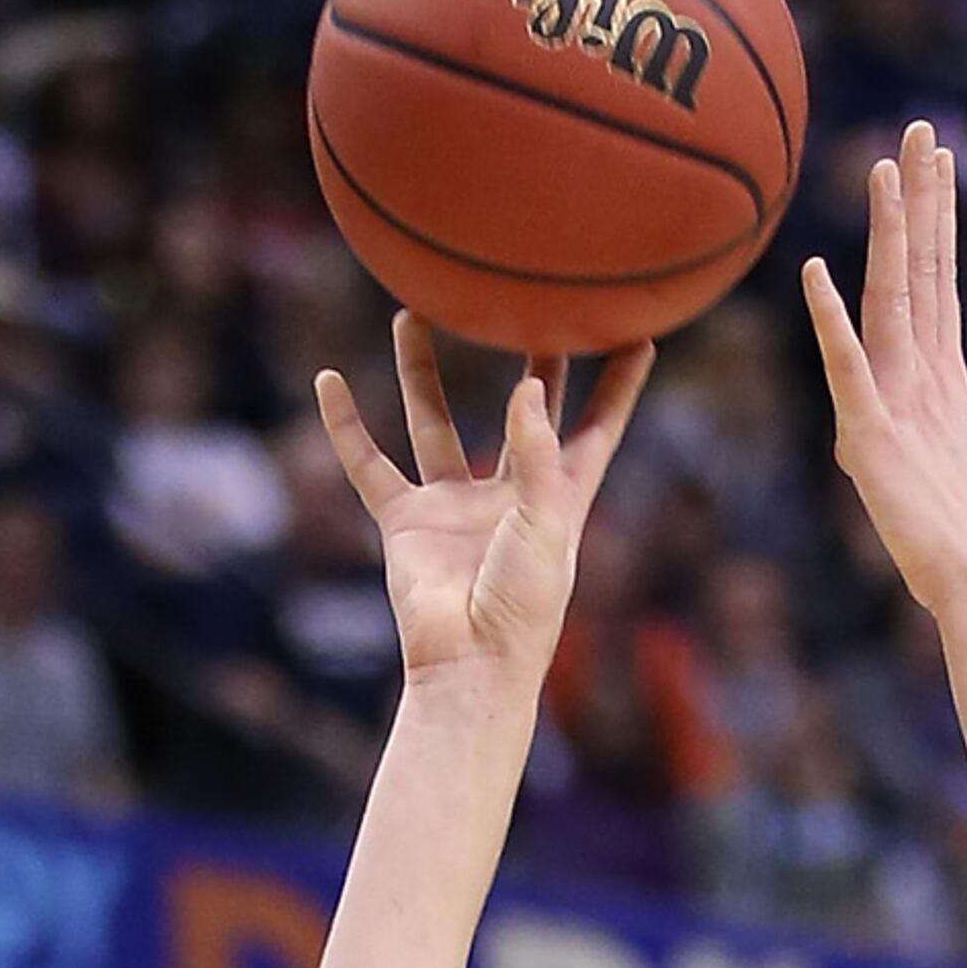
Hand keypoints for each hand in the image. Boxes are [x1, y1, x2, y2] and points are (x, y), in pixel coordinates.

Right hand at [312, 319, 651, 702]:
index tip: (638, 330)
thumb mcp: (544, 524)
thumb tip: (526, 388)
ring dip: (420, 371)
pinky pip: (370, 466)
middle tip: (526, 298)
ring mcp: (454, 506)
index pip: (597, 428)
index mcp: (559, 498)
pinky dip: (346, 428)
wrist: (468, 669)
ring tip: (413, 311)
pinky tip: (328, 382)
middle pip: (519, 411)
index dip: (618, 384)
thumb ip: (536, 453)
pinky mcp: (406, 523)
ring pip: (432, 421)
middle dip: (526, 358)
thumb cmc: (522, 610)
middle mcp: (508, 494)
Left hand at [803, 123, 966, 625]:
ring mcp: (904, 402)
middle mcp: (926, 379)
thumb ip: (910, 447)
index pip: (934, 284)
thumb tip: (884, 441)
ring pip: (896, 297)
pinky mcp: (874, 438)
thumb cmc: (966, 556)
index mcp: (940, 384)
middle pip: (924, 270)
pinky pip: (849, 367)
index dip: (932, 222)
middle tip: (921, 129)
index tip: (934, 164)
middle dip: (923, 199)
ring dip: (892, 229)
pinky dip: (832, 320)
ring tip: (893, 163)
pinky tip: (817, 272)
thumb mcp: (932, 483)